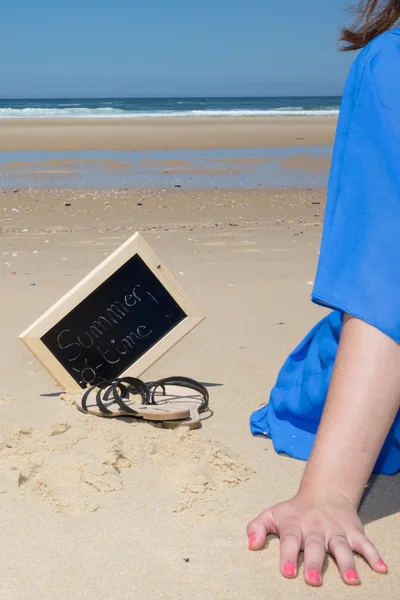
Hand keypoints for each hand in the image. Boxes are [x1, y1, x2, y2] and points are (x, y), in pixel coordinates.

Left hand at [247, 493, 387, 585]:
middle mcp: (316, 529)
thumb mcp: (272, 514)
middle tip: (312, 581)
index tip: (286, 573)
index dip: (287, 556)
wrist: (325, 492)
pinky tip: (381, 568)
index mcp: (295, 526)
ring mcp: (336, 530)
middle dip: (314, 563)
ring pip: (342, 546)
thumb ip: (257, 527)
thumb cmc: (294, 511)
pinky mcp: (353, 532)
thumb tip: (251, 545)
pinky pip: (365, 543)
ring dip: (346, 563)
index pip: (290, 540)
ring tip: (351, 581)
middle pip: (315, 546)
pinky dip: (374, 555)